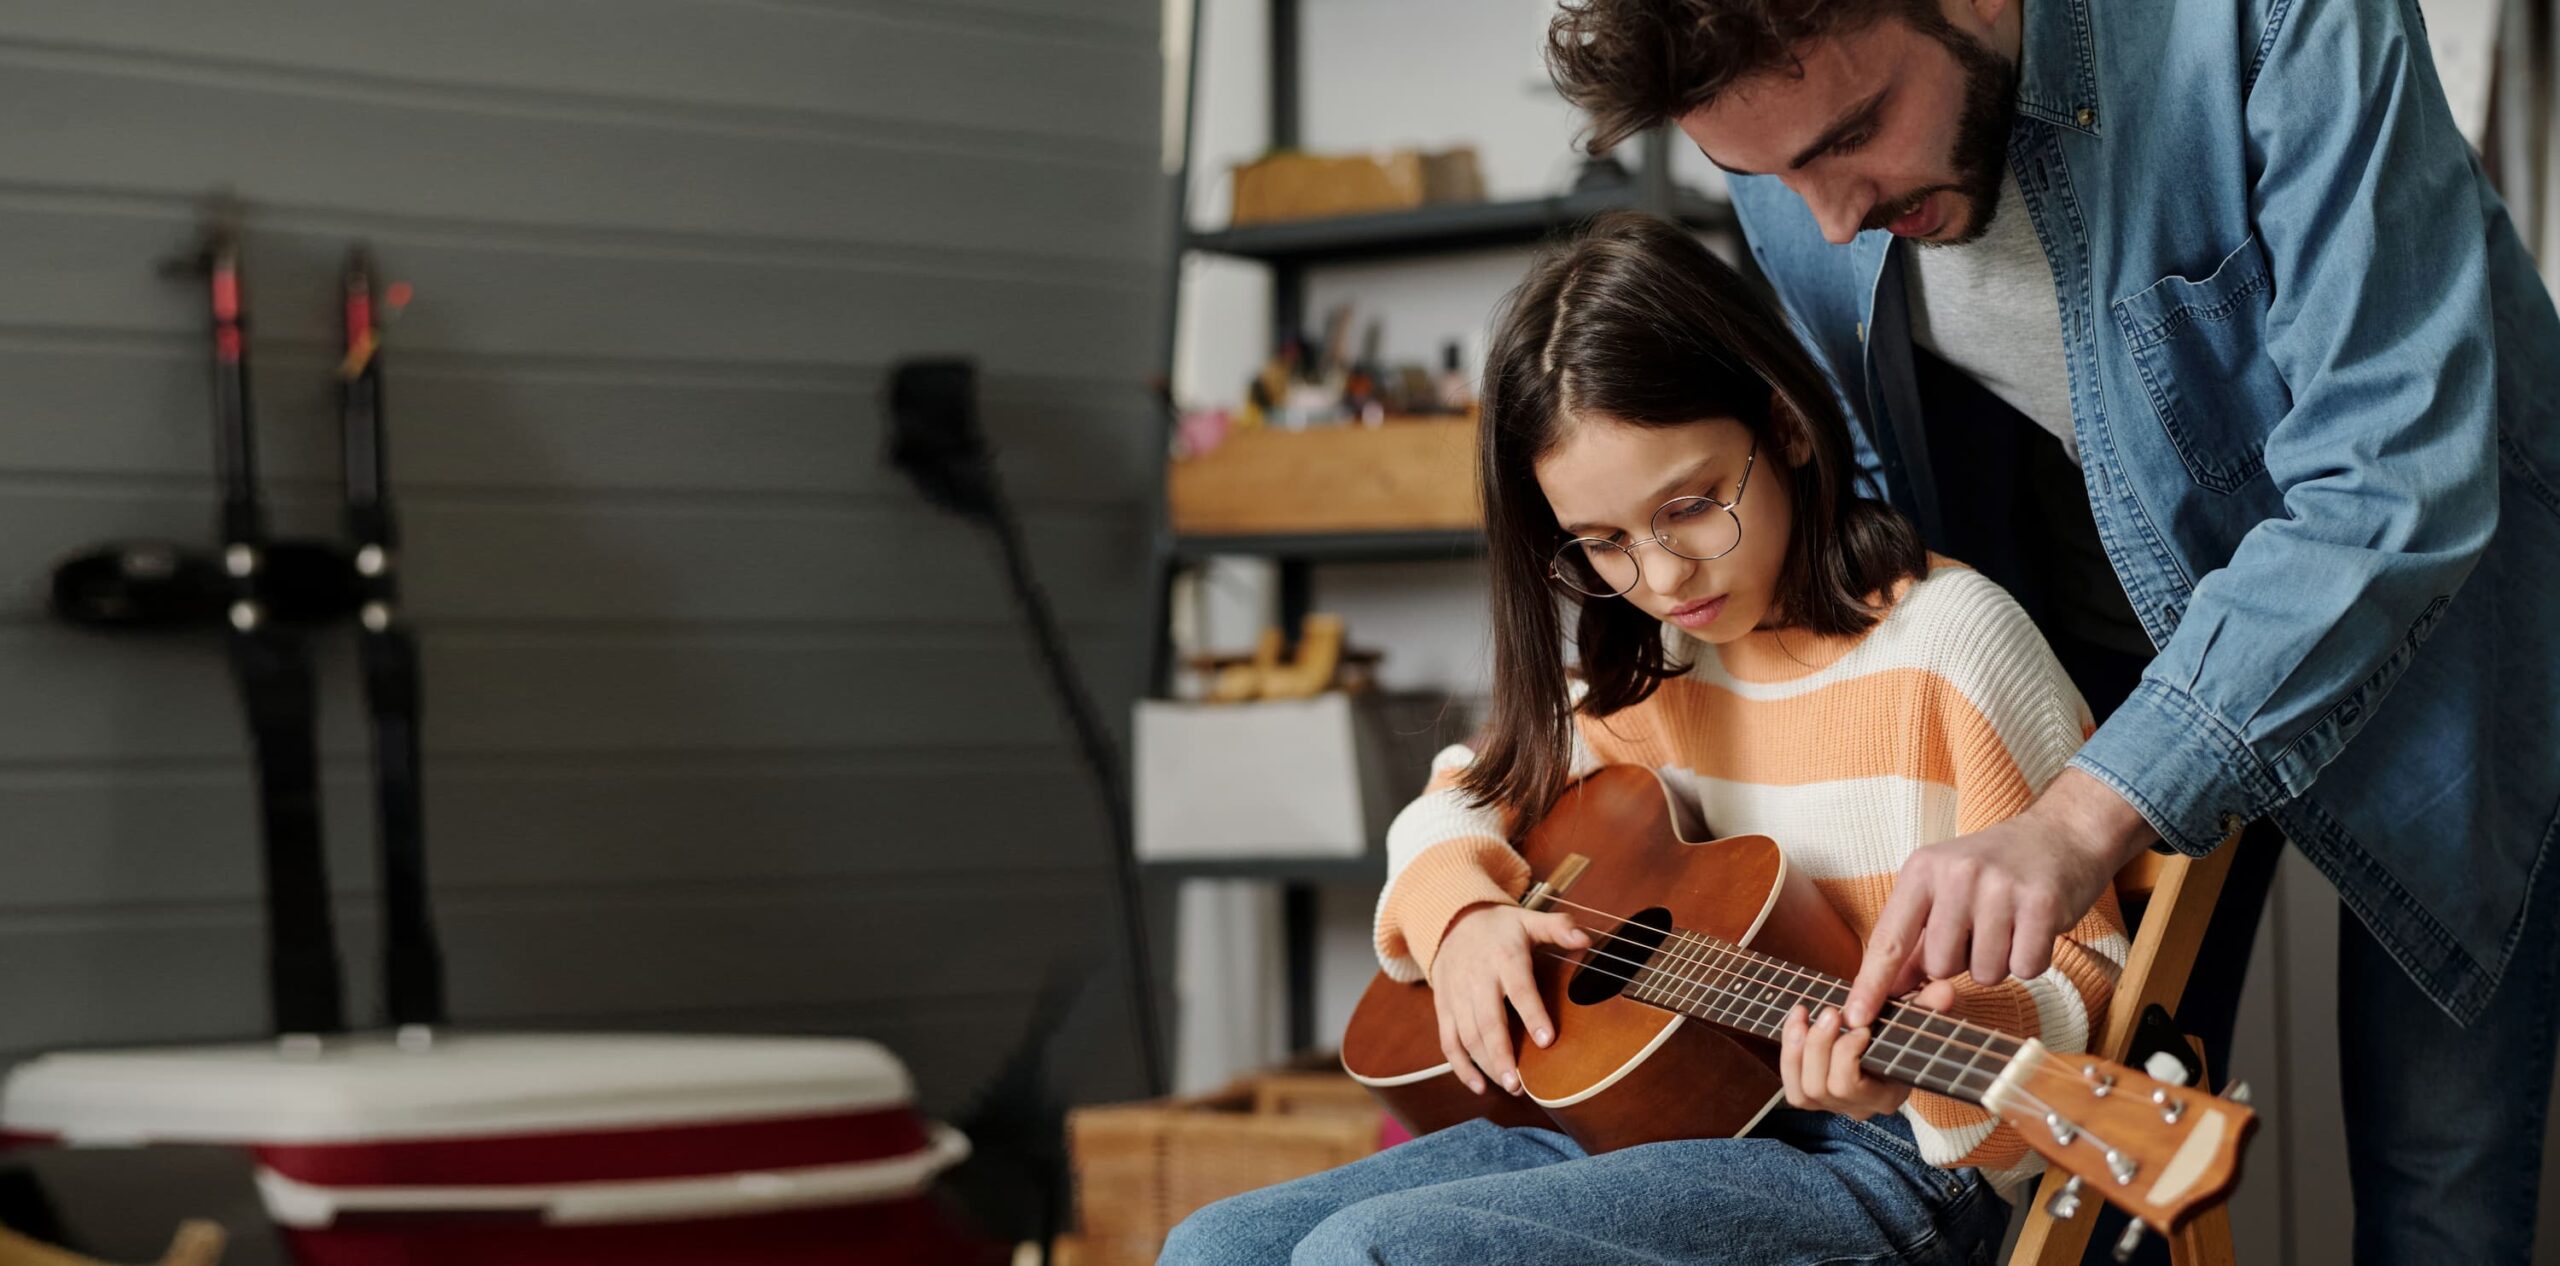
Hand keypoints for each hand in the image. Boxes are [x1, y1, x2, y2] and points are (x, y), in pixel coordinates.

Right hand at [1430, 903, 1590, 1095]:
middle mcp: (1477, 978)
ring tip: (1510, 1086)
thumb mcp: (1529, 920)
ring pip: (1467, 1035)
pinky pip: (1448, 1041)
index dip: (1532, 1015)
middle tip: (1519, 1084)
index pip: (1519, 989)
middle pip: (1487, 1021)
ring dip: (1486, 1064)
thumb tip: (1585, 939)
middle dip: (1502, 1054)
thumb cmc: (1500, 928)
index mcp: (1504, 958)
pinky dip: (1460, 1067)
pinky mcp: (1444, 1008)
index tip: (1547, 1041)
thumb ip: (1559, 928)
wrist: (1451, 922)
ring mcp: (1457, 995)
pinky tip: (1479, 1086)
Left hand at [1781, 978, 1957, 1118]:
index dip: (1844, 1056)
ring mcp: (1833, 1105)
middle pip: (1822, 1087)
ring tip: (1806, 1013)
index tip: (1859, 1026)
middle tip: (1831, 1011)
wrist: (1887, 1044)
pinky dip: (1789, 1051)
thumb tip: (1945, 990)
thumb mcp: (1916, 1018)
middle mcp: (1859, 1107)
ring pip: (1802, 1091)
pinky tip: (1797, 1020)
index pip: (1850, 1086)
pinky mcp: (1813, 1095)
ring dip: (1799, 1049)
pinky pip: (1792, 1084)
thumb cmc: (1902, 1032)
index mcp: (1887, 1095)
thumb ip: (1928, 1007)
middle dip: (1819, 1046)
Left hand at [1845, 769, 2154, 1026]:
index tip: (1854, 1019)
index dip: (1871, 985)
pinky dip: (2031, 960)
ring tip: (2007, 925)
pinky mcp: (2042, 904)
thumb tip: (1889, 988)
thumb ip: (1913, 937)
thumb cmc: (1994, 868)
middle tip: (1980, 929)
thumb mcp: (1942, 888)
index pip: (1888, 940)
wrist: (2061, 833)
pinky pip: (2026, 968)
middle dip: (1961, 963)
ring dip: (1998, 963)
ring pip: (1986, 973)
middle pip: (1940, 966)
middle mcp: (1957, 874)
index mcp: (1922, 870)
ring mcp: (2000, 888)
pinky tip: (2032, 928)